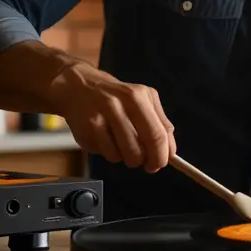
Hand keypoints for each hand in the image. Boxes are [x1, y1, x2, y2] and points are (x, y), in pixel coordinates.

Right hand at [50, 62, 175, 171]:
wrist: (79, 86)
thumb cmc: (116, 97)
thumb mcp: (142, 99)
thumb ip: (160, 122)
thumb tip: (171, 150)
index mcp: (139, 97)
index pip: (158, 135)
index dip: (162, 155)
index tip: (162, 162)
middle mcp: (120, 105)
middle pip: (141, 148)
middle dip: (147, 162)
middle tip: (147, 164)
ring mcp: (102, 117)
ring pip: (124, 155)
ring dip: (128, 159)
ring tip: (124, 147)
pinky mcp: (88, 129)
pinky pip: (106, 154)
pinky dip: (111, 154)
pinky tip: (108, 141)